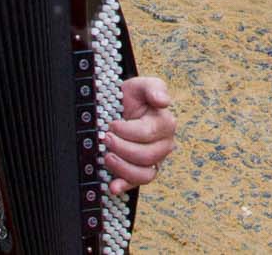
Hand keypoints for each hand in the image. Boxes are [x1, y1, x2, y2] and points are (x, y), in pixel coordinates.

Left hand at [103, 76, 177, 195]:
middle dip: (122, 148)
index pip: (148, 133)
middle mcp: (164, 145)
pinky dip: (124, 186)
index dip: (127, 131)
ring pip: (144, 174)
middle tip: (106, 138)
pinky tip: (112, 186)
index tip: (112, 124)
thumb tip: (163, 101)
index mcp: (166, 123)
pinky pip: (137, 184)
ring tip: (106, 156)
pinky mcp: (142, 172)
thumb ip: (155, 88)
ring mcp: (154, 161)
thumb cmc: (132, 97)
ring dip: (122, 167)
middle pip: (146, 156)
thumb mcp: (141, 85)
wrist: (119, 108)